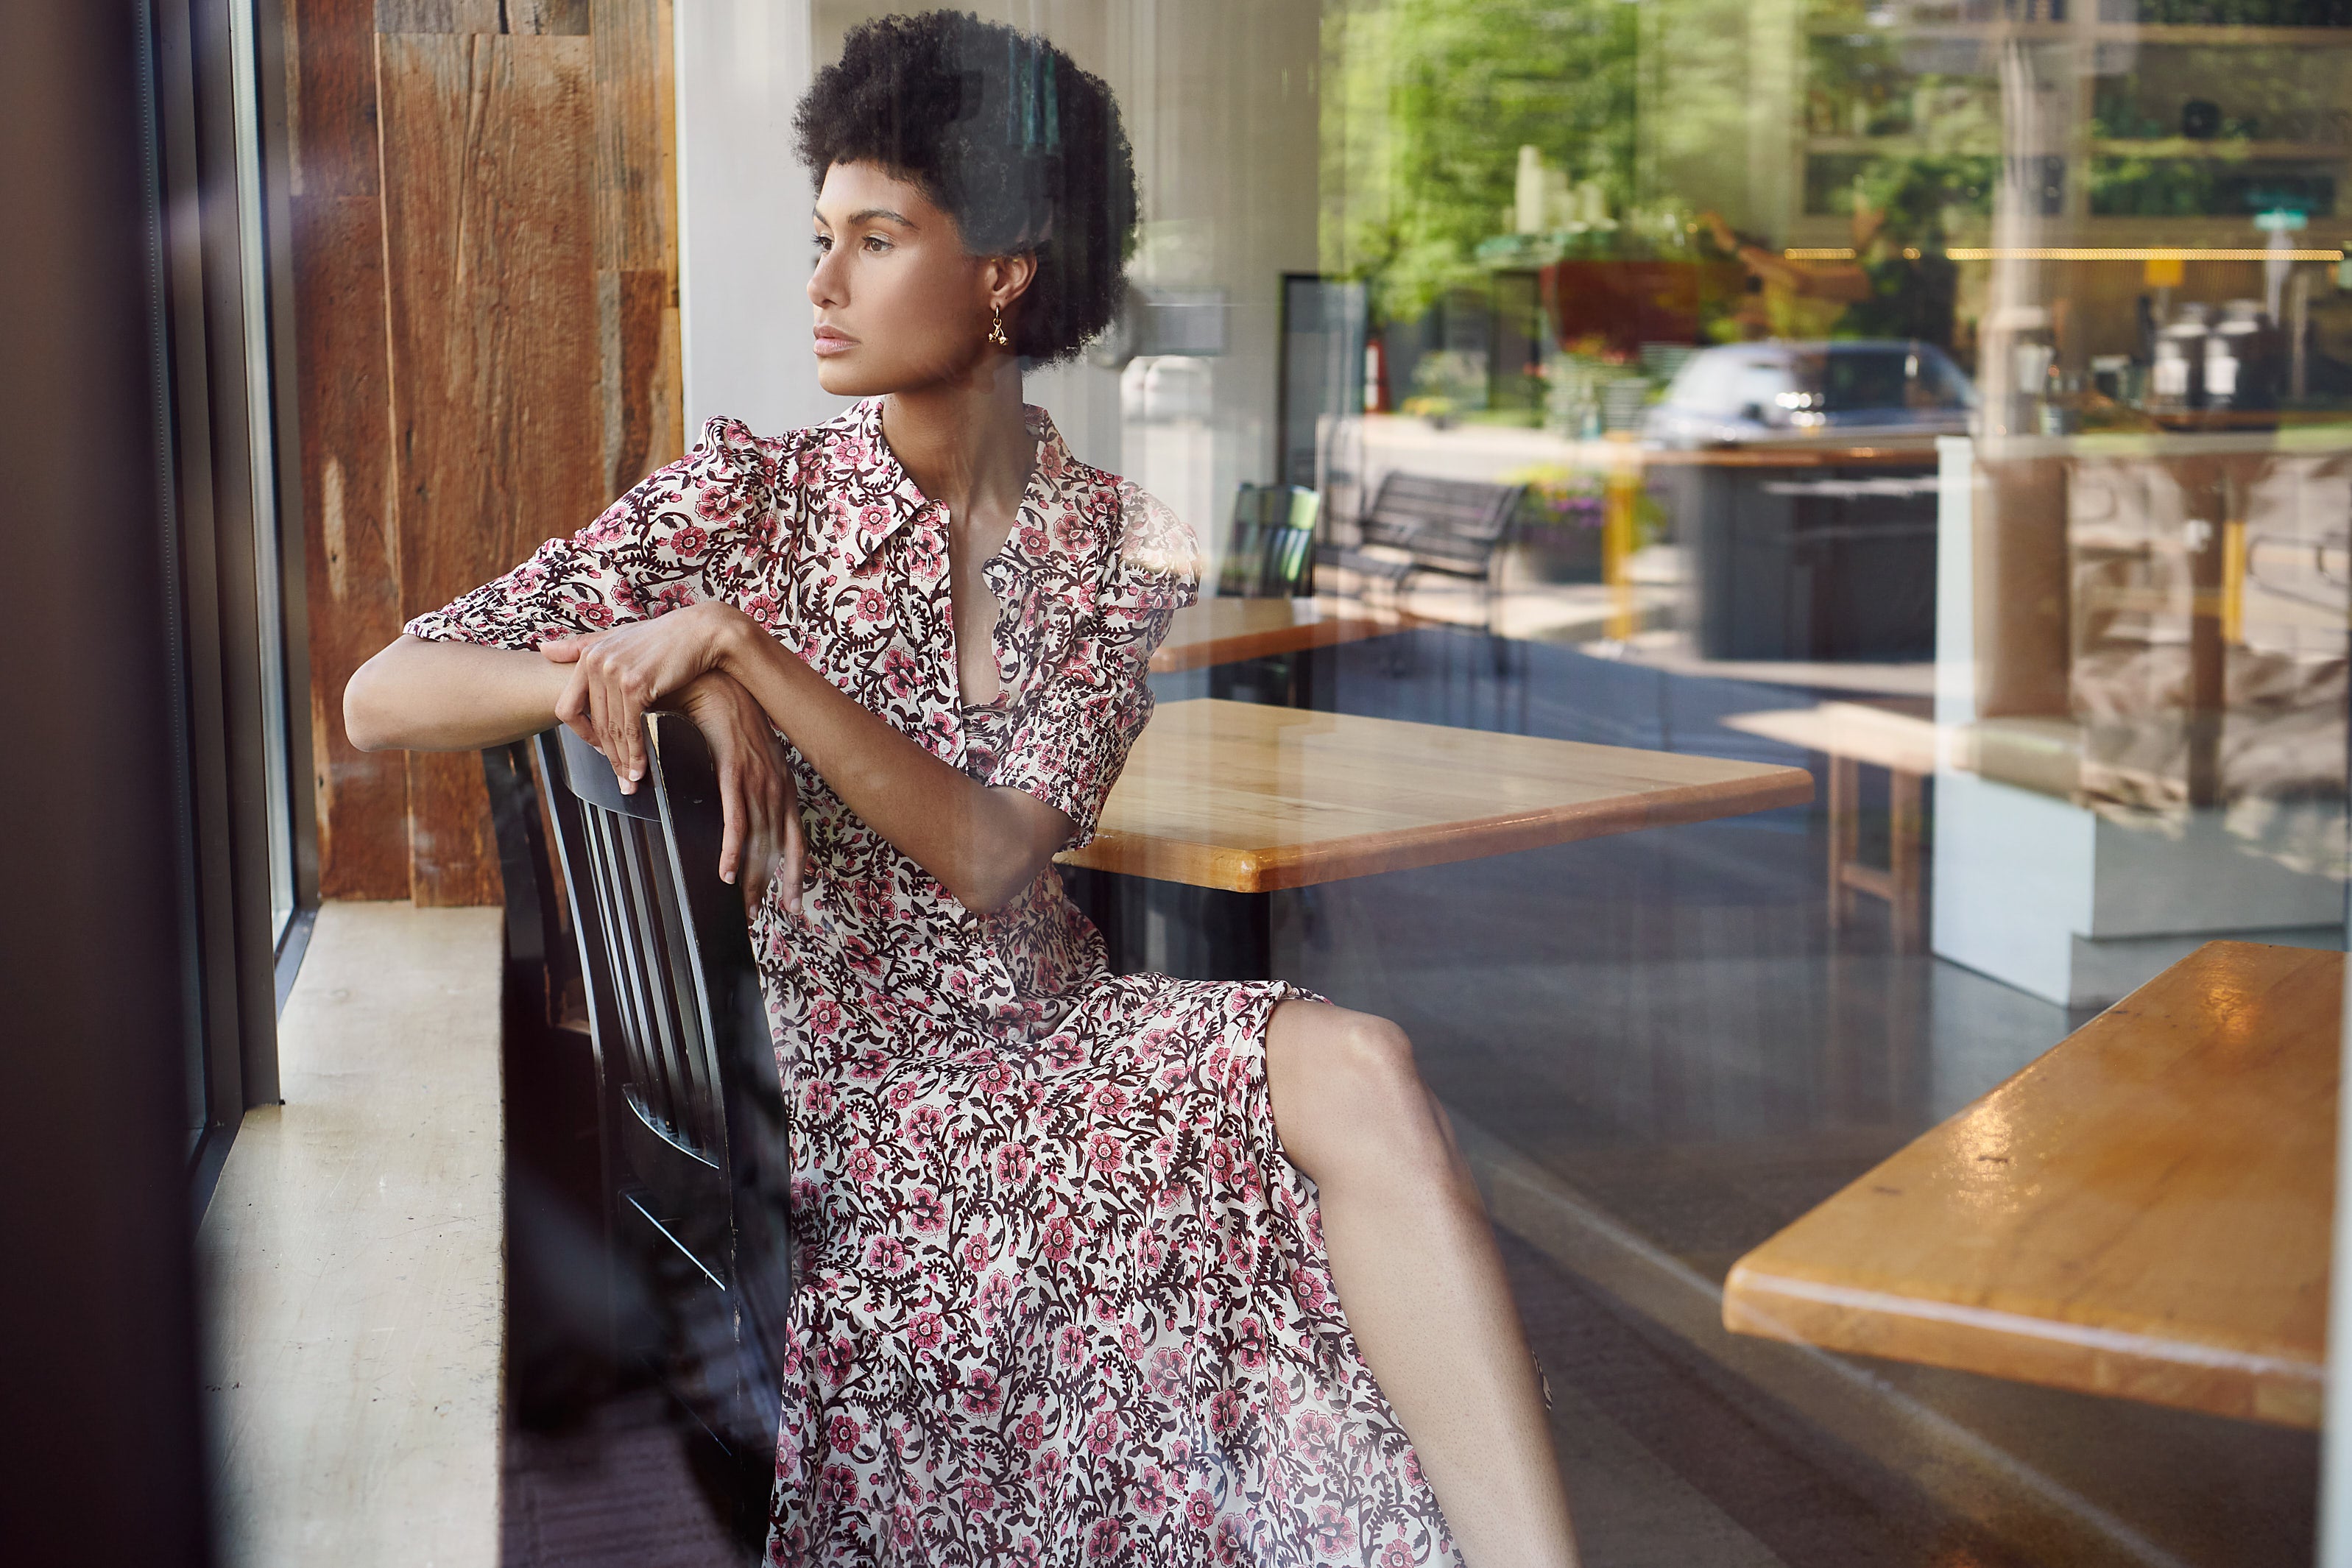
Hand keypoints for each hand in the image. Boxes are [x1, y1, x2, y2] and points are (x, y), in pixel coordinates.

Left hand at [542, 601, 746, 791]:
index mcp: (588, 654)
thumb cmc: (665, 636)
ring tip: (631, 779)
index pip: (567, 707)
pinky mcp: (635, 685)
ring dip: (622, 760)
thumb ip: (581, 645)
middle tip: (619, 776)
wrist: (702, 632)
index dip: (581, 734)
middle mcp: (596, 663)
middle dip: (608, 756)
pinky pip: (631, 729)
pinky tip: (641, 767)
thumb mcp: (619, 637)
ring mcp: (614, 674)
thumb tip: (543, 650)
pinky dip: (636, 753)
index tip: (599, 748)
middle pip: (594, 724)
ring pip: (612, 731)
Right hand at [675, 671, 806, 913]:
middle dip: (769, 886)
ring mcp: (758, 780)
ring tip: (741, 906)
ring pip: (758, 840)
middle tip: (759, 916)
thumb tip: (746, 815)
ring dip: (749, 877)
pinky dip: (731, 849)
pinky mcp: (735, 772)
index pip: (794, 839)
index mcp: (783, 786)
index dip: (795, 874)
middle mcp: (777, 787)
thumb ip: (750, 790)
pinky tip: (725, 873)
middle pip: (776, 848)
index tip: (793, 902)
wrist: (719, 684)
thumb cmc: (728, 722)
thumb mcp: (747, 761)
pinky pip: (735, 818)